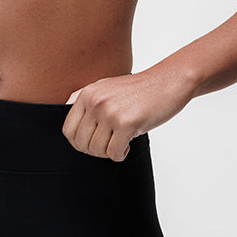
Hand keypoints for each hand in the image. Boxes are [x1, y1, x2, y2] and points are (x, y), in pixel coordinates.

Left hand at [63, 68, 188, 160]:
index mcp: (87, 94)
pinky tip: (128, 144)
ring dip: (109, 152)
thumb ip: (85, 101)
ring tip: (120, 141)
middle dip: (94, 150)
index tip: (92, 143)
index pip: (68, 129)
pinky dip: (120, 154)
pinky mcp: (127, 123)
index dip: (78, 142)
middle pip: (81, 143)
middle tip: (109, 144)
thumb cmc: (139, 89)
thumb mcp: (105, 87)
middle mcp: (95, 102)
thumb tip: (68, 122)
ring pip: (97, 150)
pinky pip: (113, 153)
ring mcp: (110, 112)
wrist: (168, 81)